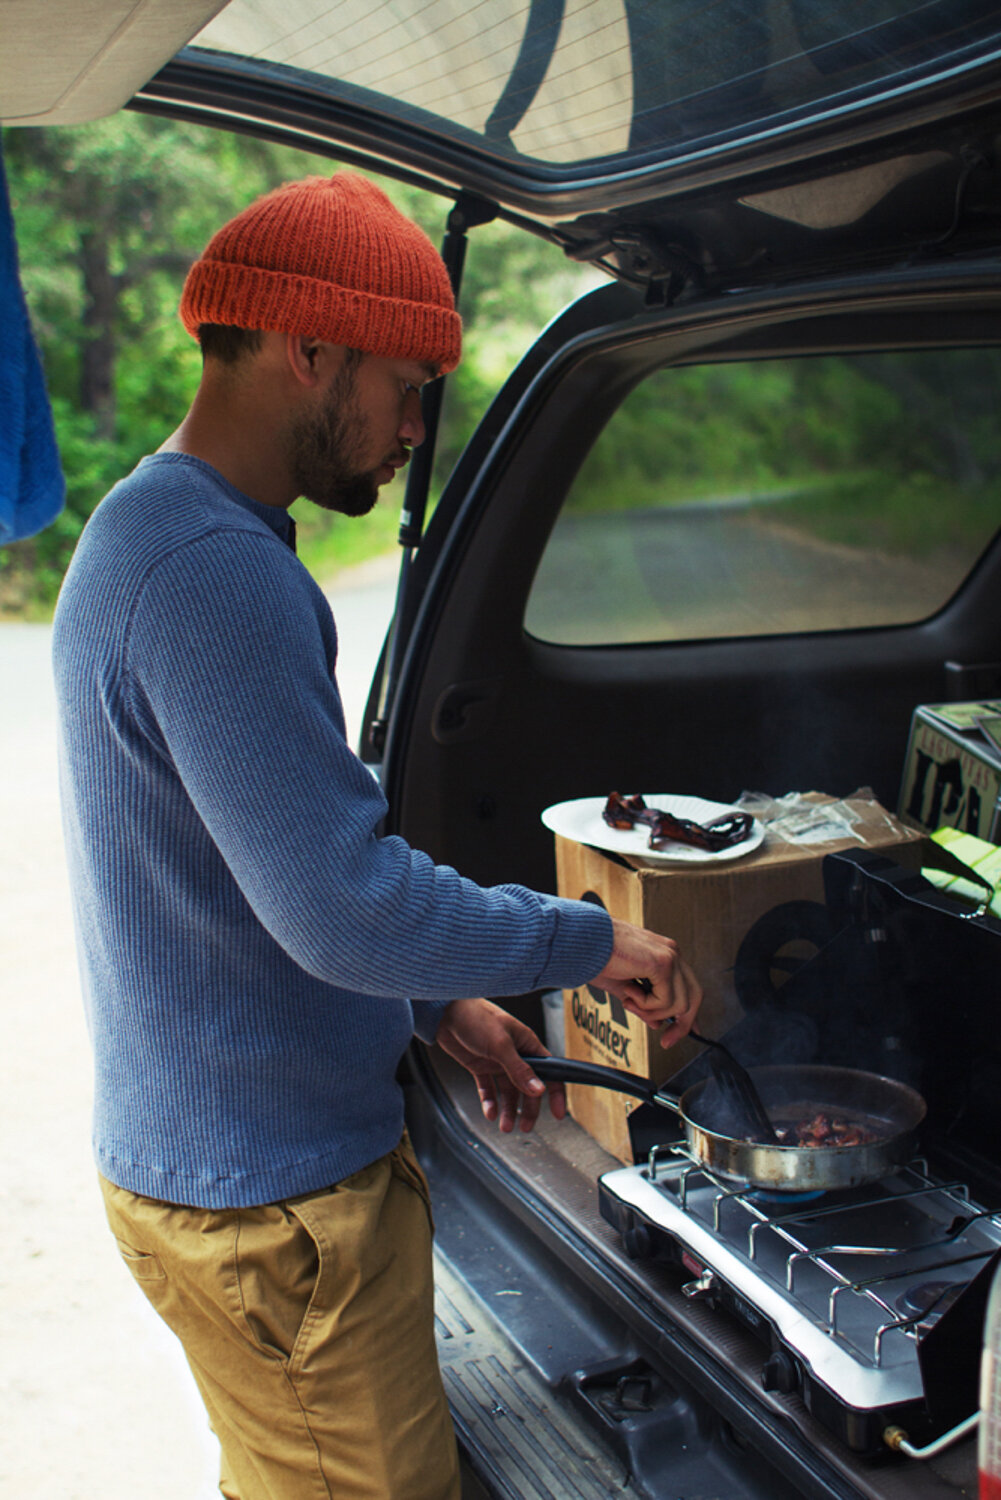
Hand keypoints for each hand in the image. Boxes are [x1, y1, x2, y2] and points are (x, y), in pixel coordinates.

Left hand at [433, 997, 565, 1133]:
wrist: (445, 1012)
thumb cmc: (476, 1017)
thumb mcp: (500, 1045)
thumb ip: (519, 1069)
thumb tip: (538, 1089)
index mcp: (527, 1045)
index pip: (548, 1072)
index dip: (554, 1094)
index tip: (557, 1114)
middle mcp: (515, 1054)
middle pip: (528, 1087)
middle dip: (528, 1108)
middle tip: (525, 1127)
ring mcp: (497, 1061)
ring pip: (508, 1091)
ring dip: (508, 1109)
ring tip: (506, 1126)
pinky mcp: (480, 1065)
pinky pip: (489, 1088)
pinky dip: (490, 1102)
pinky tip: (490, 1113)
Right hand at [590, 918, 701, 1047]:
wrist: (583, 943)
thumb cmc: (597, 958)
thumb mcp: (625, 987)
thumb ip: (645, 1004)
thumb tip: (658, 1023)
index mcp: (664, 955)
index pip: (689, 988)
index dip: (690, 1014)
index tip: (683, 1032)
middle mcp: (671, 953)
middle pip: (694, 996)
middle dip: (682, 1024)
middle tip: (666, 1039)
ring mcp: (669, 956)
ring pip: (680, 1003)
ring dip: (652, 1012)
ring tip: (629, 1000)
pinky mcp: (662, 963)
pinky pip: (666, 1000)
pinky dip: (646, 1005)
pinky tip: (629, 991)